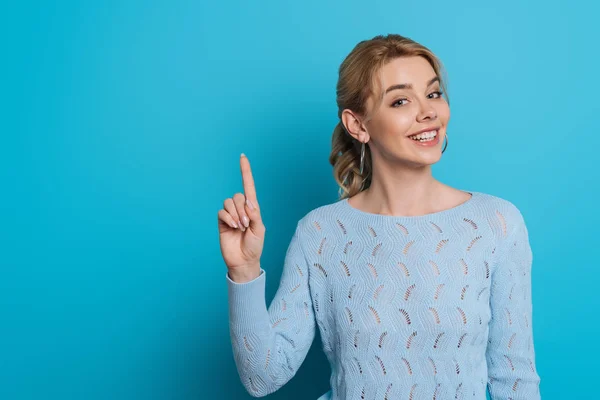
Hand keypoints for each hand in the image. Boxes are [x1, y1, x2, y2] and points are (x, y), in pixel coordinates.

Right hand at [217, 154, 265, 279]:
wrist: (243, 261)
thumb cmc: (255, 246)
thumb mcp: (260, 230)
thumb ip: (255, 215)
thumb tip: (248, 201)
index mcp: (253, 208)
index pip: (248, 186)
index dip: (245, 172)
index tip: (242, 157)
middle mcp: (241, 209)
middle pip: (238, 196)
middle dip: (243, 209)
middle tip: (246, 224)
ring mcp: (230, 215)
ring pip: (229, 202)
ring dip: (236, 214)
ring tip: (240, 227)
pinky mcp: (222, 222)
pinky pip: (221, 212)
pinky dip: (228, 218)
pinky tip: (233, 227)